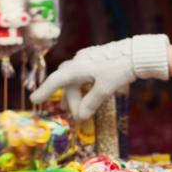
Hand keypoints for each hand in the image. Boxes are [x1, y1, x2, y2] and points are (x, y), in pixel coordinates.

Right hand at [30, 35, 169, 120]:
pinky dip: (83, 87)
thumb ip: (91, 103)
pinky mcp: (96, 59)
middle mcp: (79, 61)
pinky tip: (88, 95)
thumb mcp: (105, 89)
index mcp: (77, 67)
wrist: (137, 54)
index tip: (34, 100)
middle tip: (79, 117)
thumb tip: (80, 117)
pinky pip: (84, 75)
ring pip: (75, 79)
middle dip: (71, 101)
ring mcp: (87, 59)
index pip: (56, 80)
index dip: (44, 91)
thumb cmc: (120, 70)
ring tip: (76, 109)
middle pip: (68, 83)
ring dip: (76, 94)